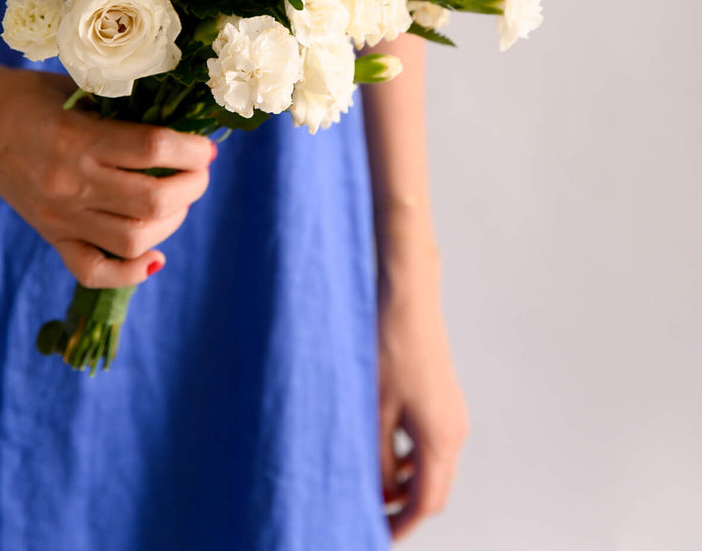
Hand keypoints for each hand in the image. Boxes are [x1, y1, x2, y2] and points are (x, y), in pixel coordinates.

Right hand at [0, 63, 214, 287]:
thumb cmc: (30, 96)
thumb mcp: (78, 89)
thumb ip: (123, 109)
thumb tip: (180, 125)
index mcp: (78, 138)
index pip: (153, 150)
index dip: (192, 149)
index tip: (206, 146)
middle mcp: (71, 183)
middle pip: (153, 200)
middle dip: (192, 186)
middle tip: (199, 171)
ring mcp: (61, 216)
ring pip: (133, 239)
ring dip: (172, 222)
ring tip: (179, 200)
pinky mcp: (51, 236)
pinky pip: (93, 271)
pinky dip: (131, 272)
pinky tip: (153, 255)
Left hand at [378, 258, 469, 542]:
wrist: (406, 298)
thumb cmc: (388, 346)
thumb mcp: (373, 410)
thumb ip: (376, 458)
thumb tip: (376, 493)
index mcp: (440, 438)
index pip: (426, 502)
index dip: (400, 524)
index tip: (375, 534)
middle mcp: (454, 430)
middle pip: (435, 489)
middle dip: (404, 507)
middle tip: (370, 513)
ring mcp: (453, 413)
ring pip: (434, 466)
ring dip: (406, 480)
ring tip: (370, 481)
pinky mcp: (444, 399)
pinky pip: (432, 443)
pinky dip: (411, 456)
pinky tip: (383, 446)